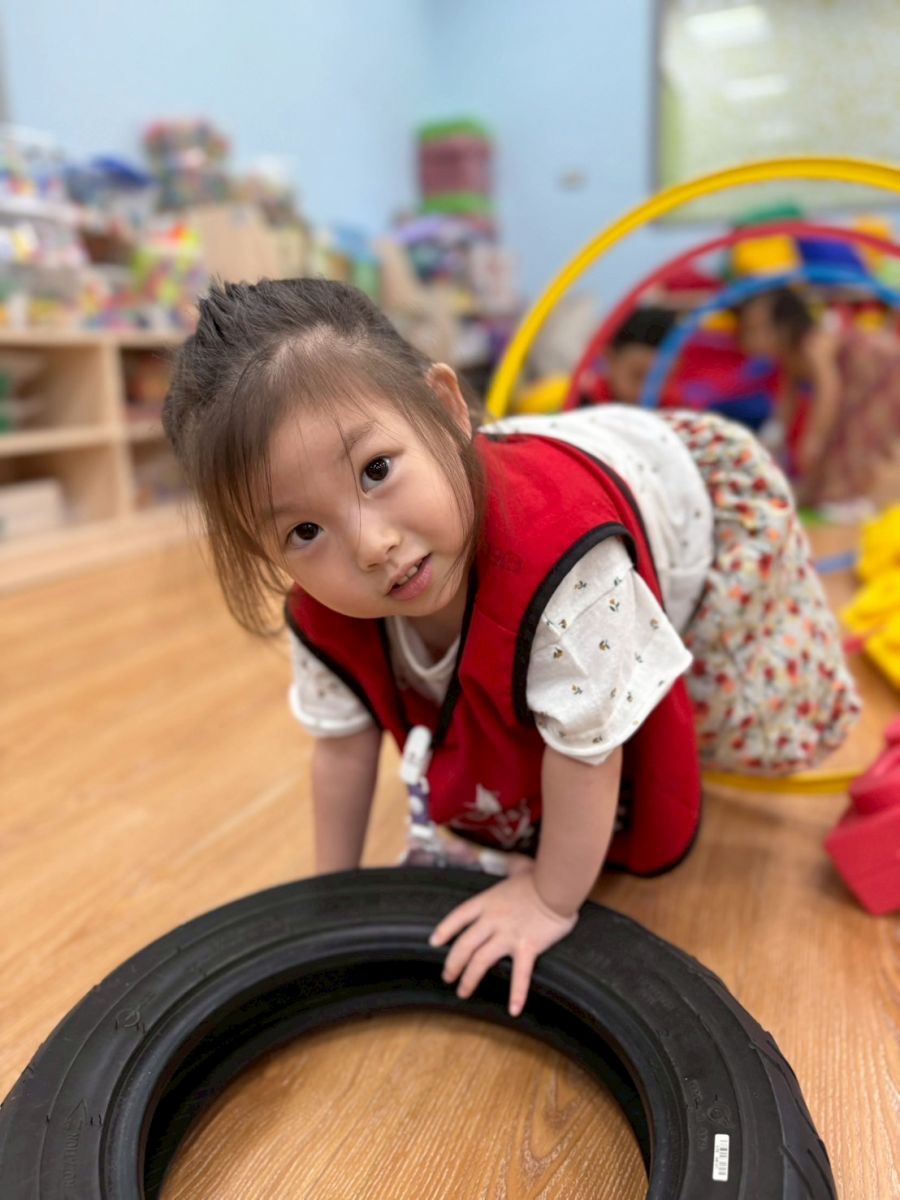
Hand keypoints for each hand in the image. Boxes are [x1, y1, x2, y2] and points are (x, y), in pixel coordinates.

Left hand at [428, 869, 577, 1016]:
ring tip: (463, 992)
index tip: (434, 942)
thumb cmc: (540, 877)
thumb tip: (515, 863)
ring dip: (469, 979)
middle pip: (464, 945)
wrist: (556, 886)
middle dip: (452, 963)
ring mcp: (508, 935)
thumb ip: (512, 869)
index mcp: (487, 901)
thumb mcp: (519, 869)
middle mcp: (492, 920)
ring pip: (480, 961)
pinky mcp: (527, 947)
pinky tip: (513, 1009)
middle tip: (447, 976)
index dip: (445, 930)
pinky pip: (520, 975)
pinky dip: (517, 994)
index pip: (458, 917)